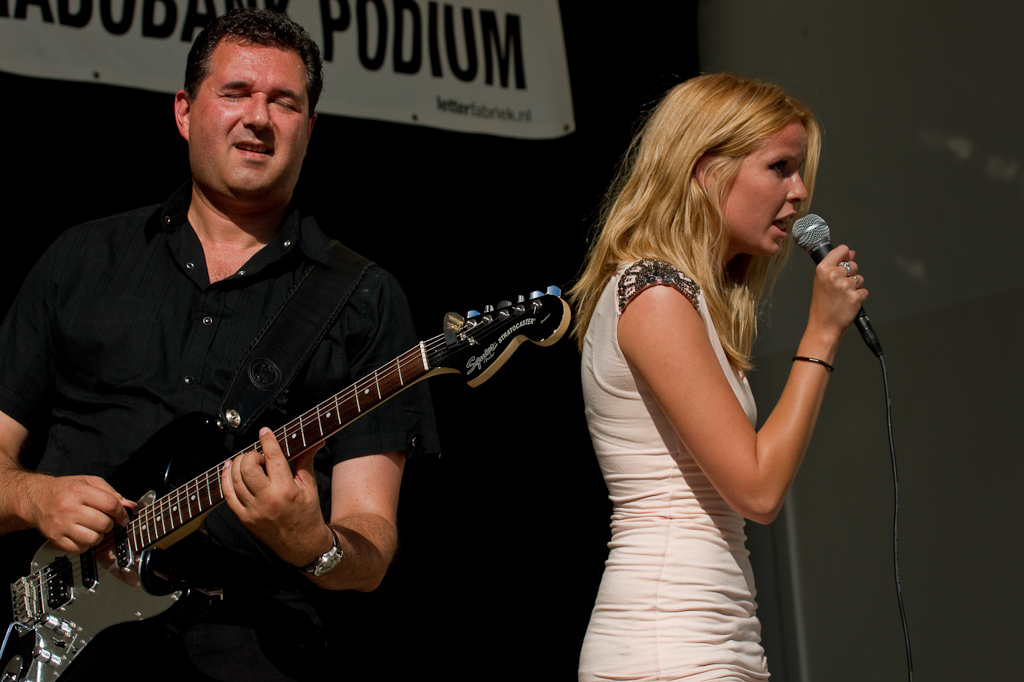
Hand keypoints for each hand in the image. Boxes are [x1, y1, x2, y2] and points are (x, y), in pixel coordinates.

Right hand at [25, 474, 131, 553]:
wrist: (37, 499)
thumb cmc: (65, 490)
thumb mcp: (89, 482)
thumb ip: (111, 492)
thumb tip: (129, 505)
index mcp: (79, 491)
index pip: (110, 504)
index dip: (121, 512)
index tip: (123, 516)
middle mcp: (68, 508)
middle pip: (104, 523)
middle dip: (110, 523)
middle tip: (104, 520)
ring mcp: (61, 525)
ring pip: (94, 538)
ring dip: (99, 535)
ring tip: (93, 527)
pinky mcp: (55, 538)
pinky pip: (80, 549)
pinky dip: (86, 544)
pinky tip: (82, 534)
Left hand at [221, 427, 329, 567]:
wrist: (302, 545)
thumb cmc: (308, 515)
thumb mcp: (309, 486)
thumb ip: (306, 461)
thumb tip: (315, 441)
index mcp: (286, 490)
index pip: (273, 458)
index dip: (268, 440)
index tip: (265, 431)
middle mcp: (267, 500)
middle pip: (248, 467)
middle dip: (252, 455)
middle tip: (260, 457)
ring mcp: (253, 510)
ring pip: (235, 479)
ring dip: (238, 464)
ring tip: (248, 461)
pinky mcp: (244, 518)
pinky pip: (227, 495)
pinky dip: (225, 479)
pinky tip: (229, 469)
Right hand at [806, 244, 868, 344]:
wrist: (823, 327)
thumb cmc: (822, 306)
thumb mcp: (821, 282)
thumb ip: (835, 265)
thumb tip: (850, 253)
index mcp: (823, 269)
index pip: (842, 250)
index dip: (845, 256)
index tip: (843, 262)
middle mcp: (833, 275)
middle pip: (853, 265)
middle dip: (850, 275)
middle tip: (839, 288)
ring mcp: (845, 286)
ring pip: (859, 279)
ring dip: (855, 287)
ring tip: (843, 297)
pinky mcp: (855, 296)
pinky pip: (864, 291)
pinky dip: (859, 297)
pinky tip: (848, 303)